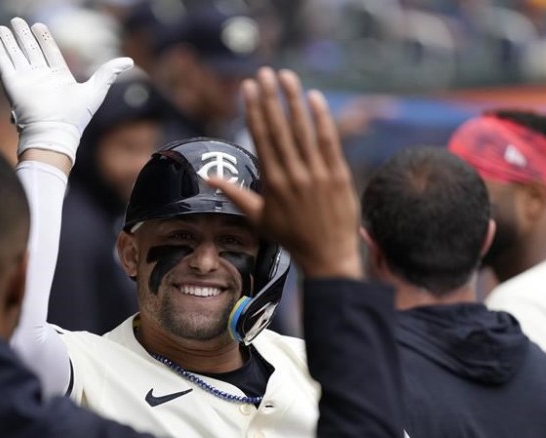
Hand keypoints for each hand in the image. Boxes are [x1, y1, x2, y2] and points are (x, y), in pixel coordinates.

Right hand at [0, 17, 132, 165]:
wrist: (53, 134)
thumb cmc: (75, 117)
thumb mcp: (95, 90)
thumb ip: (108, 73)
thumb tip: (129, 61)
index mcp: (58, 78)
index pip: (49, 53)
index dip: (43, 39)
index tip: (38, 25)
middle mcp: (40, 79)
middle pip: (30, 51)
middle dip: (23, 36)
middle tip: (16, 21)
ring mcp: (26, 81)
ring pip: (15, 55)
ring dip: (8, 41)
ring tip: (2, 27)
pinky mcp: (12, 85)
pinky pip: (3, 64)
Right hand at [209, 68, 362, 279]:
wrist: (327, 256)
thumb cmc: (290, 237)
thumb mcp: (258, 218)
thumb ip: (235, 194)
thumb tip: (208, 178)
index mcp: (272, 183)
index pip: (261, 138)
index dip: (254, 110)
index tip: (249, 88)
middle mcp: (293, 175)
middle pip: (279, 129)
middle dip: (271, 98)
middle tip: (265, 73)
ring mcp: (316, 173)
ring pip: (303, 130)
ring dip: (293, 100)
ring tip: (287, 77)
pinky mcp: (337, 175)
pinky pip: (328, 141)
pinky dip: (321, 118)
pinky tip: (314, 98)